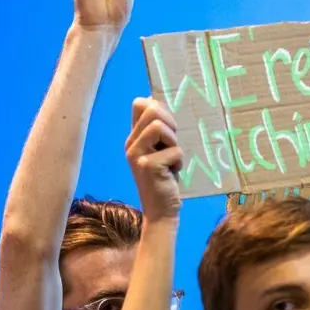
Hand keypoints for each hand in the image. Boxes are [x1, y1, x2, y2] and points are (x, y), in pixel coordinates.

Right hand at [126, 98, 181, 219]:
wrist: (161, 210)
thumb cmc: (164, 179)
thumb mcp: (160, 150)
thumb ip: (156, 129)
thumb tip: (151, 99)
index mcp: (133, 138)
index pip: (140, 104)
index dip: (159, 109)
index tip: (167, 128)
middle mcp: (130, 144)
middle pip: (152, 110)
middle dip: (170, 123)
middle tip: (172, 144)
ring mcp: (136, 154)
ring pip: (160, 127)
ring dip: (174, 142)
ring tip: (171, 158)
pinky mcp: (148, 166)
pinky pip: (174, 150)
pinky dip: (179, 161)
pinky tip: (172, 173)